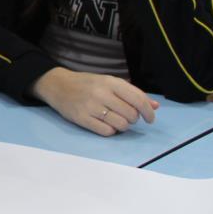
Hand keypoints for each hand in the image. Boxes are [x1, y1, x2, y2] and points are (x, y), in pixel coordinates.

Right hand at [31, 66, 156, 134]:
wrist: (57, 85)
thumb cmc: (87, 84)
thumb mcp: (109, 83)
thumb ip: (132, 94)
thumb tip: (155, 106)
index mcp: (110, 82)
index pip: (138, 99)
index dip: (148, 112)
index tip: (150, 118)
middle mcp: (101, 93)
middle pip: (131, 114)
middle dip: (133, 119)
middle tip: (127, 117)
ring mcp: (91, 106)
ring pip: (121, 125)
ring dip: (123, 126)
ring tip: (117, 121)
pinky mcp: (82, 118)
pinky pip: (107, 131)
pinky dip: (111, 131)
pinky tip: (106, 124)